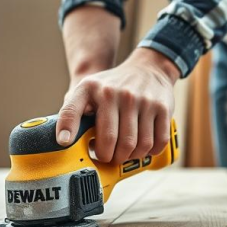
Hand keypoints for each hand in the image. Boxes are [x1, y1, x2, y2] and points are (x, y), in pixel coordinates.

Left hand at [57, 48, 179, 163]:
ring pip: (137, 146)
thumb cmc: (113, 86)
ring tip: (124, 153)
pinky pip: (157, 142)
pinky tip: (142, 149)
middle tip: (108, 158)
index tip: (64, 144)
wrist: (148, 69)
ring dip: (130, 157)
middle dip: (108, 157)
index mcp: (93, 89)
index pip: (72, 110)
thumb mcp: (89, 89)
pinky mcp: (162, 108)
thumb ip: (73, 111)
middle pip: (111, 141)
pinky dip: (150, 152)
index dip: (67, 129)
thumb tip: (64, 141)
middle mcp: (118, 94)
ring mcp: (143, 101)